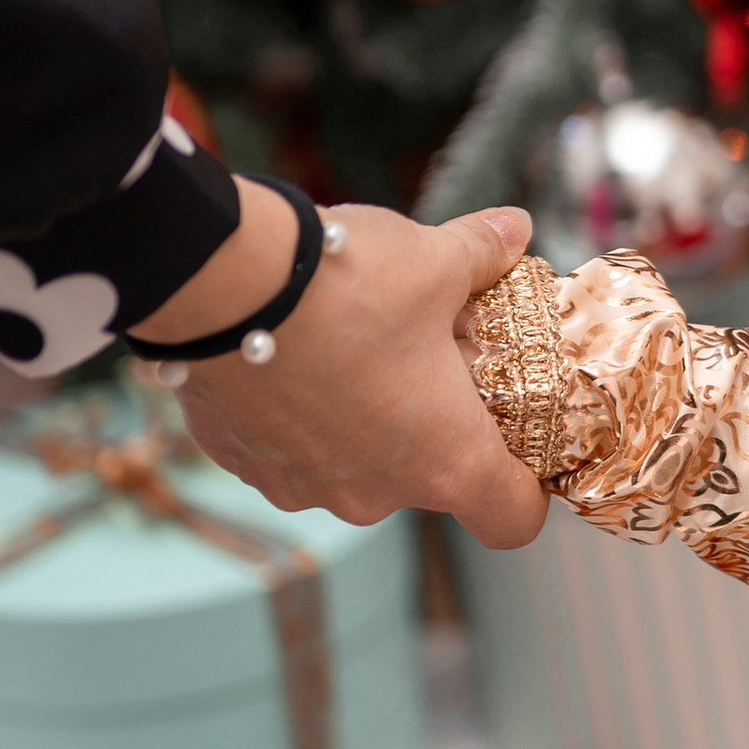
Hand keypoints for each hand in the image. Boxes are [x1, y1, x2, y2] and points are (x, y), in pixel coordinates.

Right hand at [168, 195, 549, 548]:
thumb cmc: (347, 284)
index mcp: (447, 461)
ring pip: (352, 462)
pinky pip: (284, 446)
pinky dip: (295, 410)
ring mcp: (303, 486)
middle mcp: (374, 495)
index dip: (526, 485)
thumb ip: (481, 255)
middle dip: (432, 421)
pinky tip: (292, 351)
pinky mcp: (242, 462)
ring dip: (361, 418)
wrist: (223, 282)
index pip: (510, 517)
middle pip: (428, 477)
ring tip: (352, 345)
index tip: (520, 443)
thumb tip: (512, 230)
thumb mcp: (434, 261)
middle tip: (428, 356)